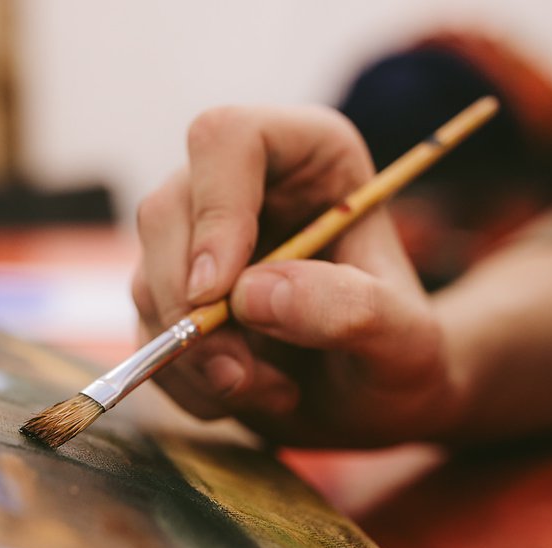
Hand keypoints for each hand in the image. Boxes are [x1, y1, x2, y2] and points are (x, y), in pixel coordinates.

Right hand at [132, 105, 462, 446]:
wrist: (373, 405)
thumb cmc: (399, 359)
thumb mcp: (405, 343)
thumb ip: (350, 310)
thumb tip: (250, 294)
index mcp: (308, 156)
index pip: (229, 138)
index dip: (214, 210)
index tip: (215, 292)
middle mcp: (242, 185)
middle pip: (165, 210)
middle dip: (189, 306)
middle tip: (238, 375)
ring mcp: (197, 240)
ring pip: (148, 278)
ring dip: (195, 356)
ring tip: (271, 390)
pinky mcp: (173, 296)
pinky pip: (146, 332)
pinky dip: (185, 381)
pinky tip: (245, 395)